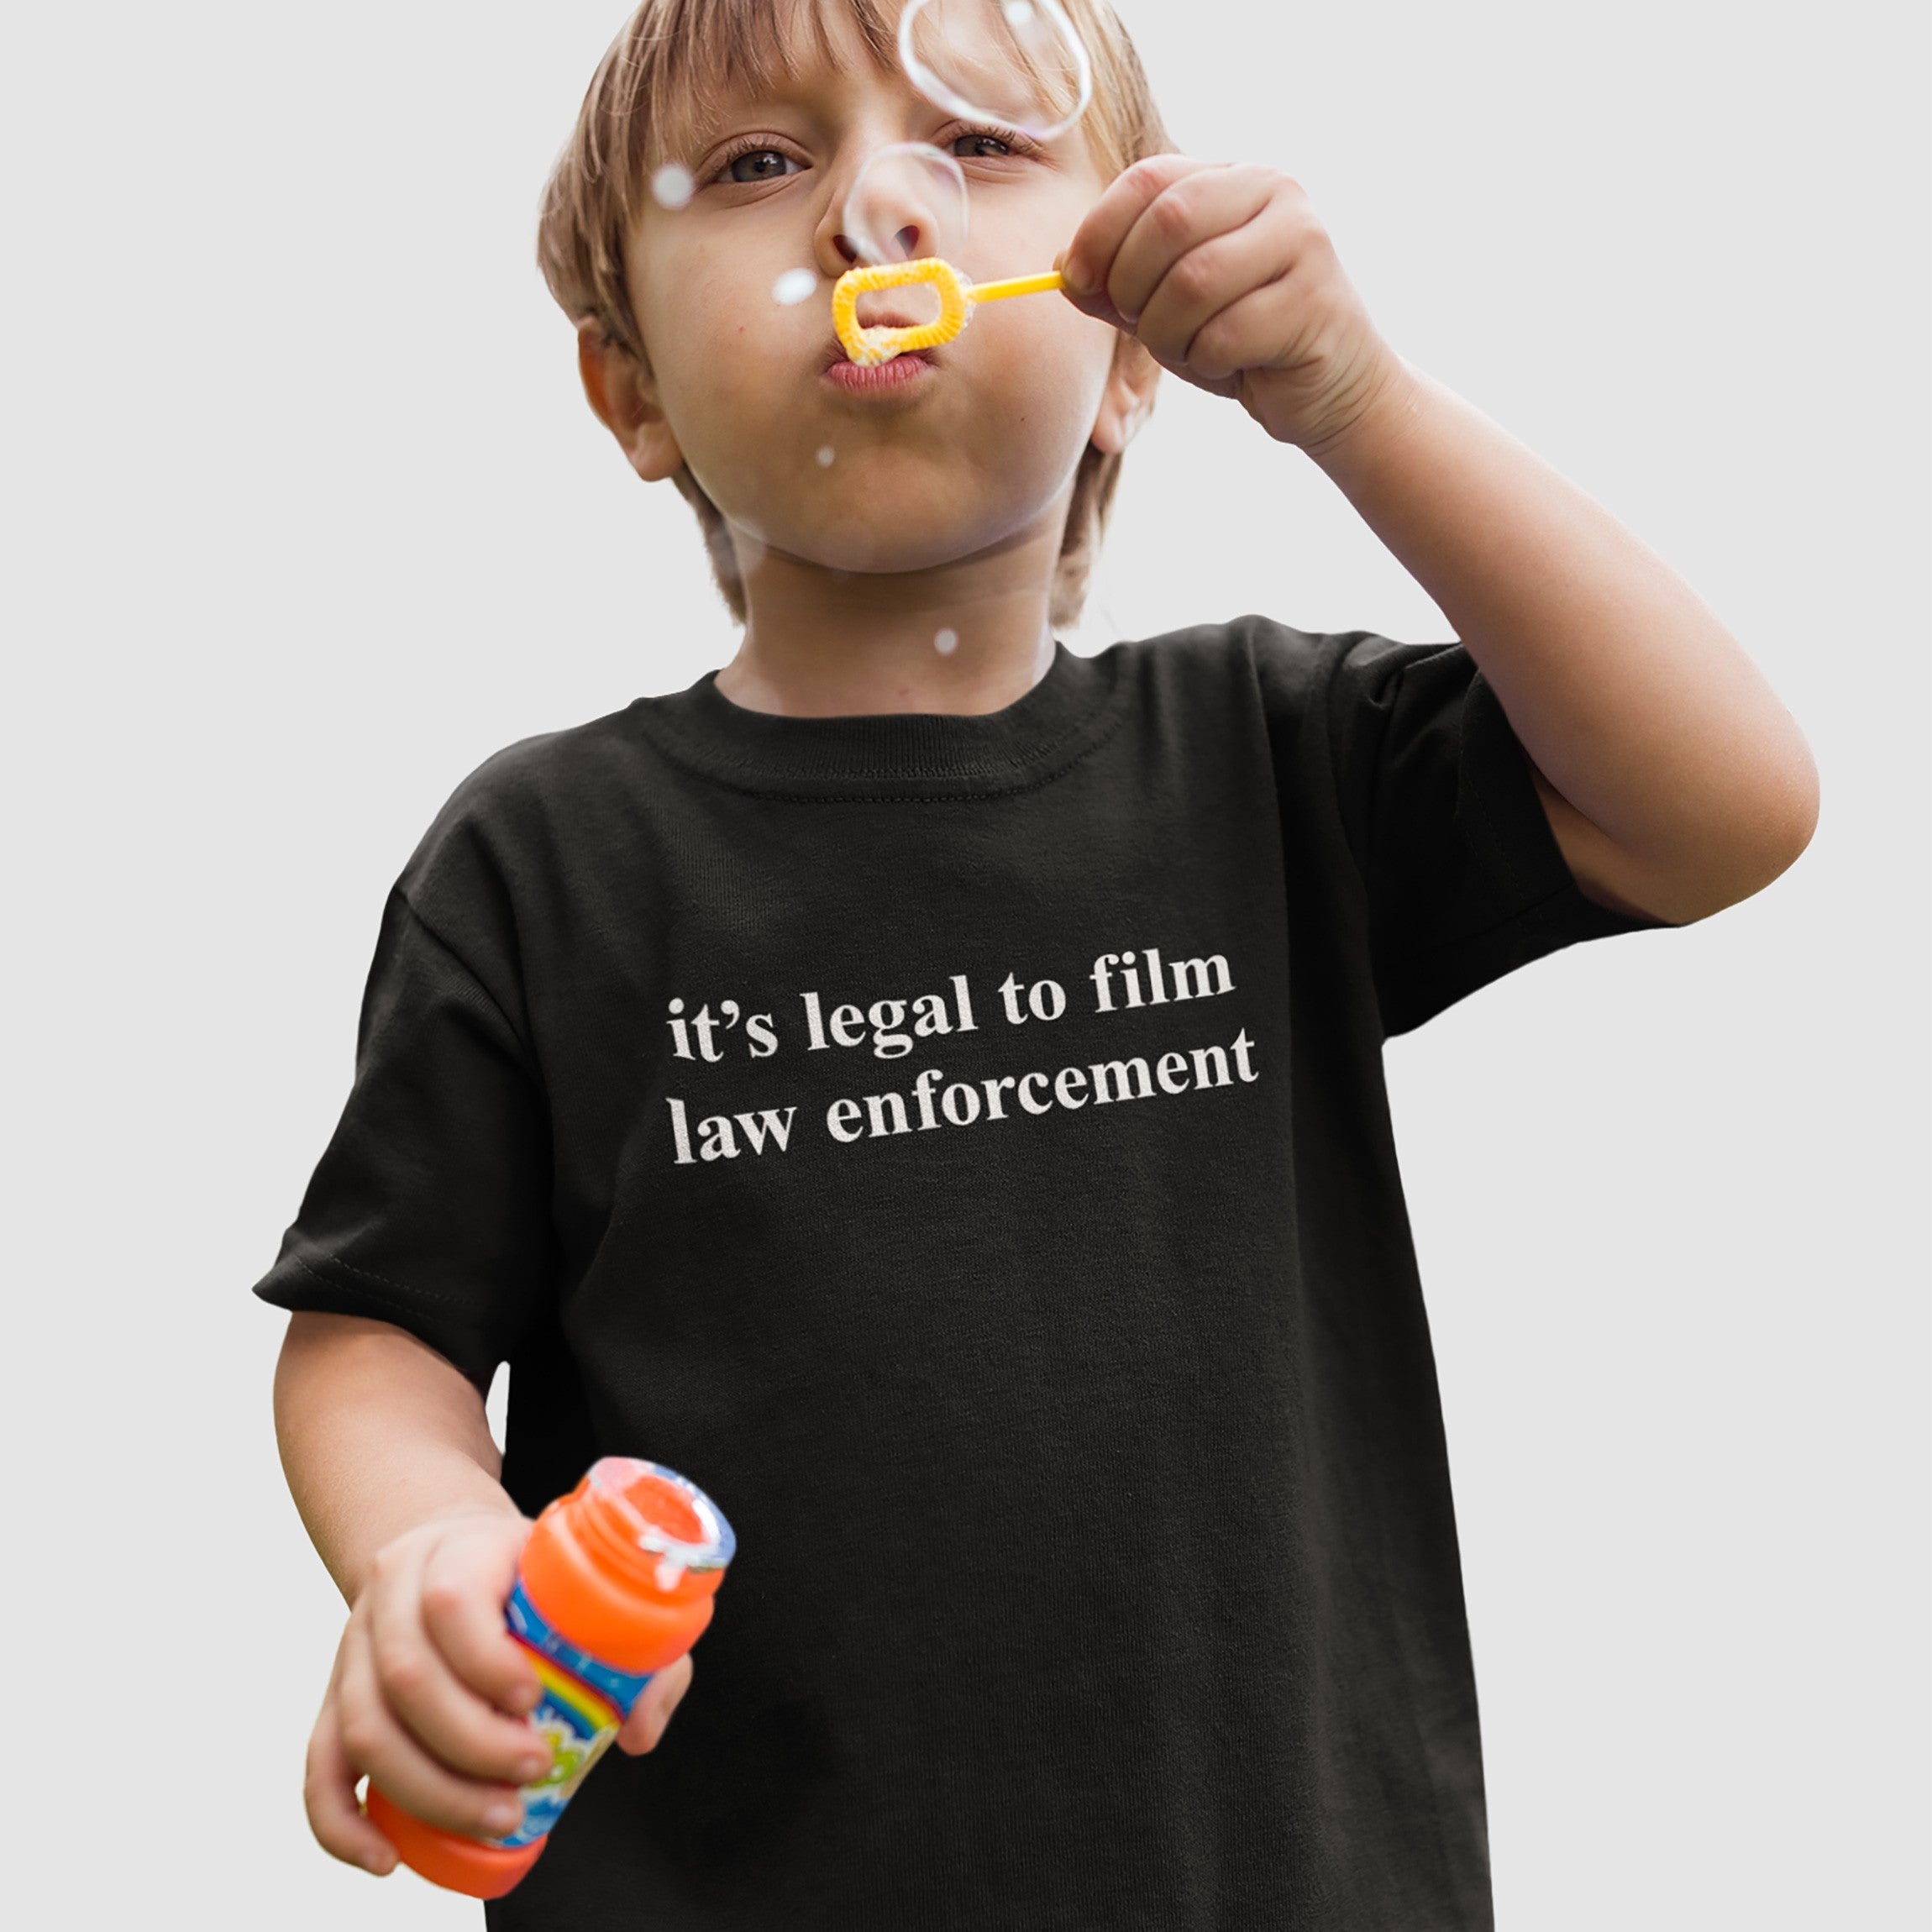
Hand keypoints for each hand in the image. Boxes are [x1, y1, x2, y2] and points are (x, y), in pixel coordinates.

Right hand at [303, 1511, 694, 1874]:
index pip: (452, 1600)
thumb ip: (635, 1647)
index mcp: (457, 1551)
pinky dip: (342, 1822)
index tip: (534, 1700)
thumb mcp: (581, 1581)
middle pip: (405, 1676)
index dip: (488, 1660)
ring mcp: (355, 1648)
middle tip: (532, 1771)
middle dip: (471, 1743)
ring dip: (428, 1788)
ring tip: (497, 1817)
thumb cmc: (527, 1575)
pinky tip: (384, 1858)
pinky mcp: (335, 1698)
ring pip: (362, 1727)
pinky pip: (319, 1766)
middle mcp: (392, 1596)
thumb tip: (638, 1729)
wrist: (449, 1548)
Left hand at [1058, 155, 1405, 453]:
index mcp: (1232, 178)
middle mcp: (1274, 191)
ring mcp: (1302, 241)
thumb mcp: (1165, 307)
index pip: (1148, 178)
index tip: (1076, 281)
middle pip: (1169, 222)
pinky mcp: (1315, 300)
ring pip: (1194, 281)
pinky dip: (1207, 362)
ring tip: (1188, 349)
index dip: (1099, 230)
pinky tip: (1230, 365)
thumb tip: (1062, 267)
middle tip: (1140, 324)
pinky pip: (1226, 333)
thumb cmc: (1241, 340)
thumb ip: (1116, 284)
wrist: (1327, 389)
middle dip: (1132, 286)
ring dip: (1169, 333)